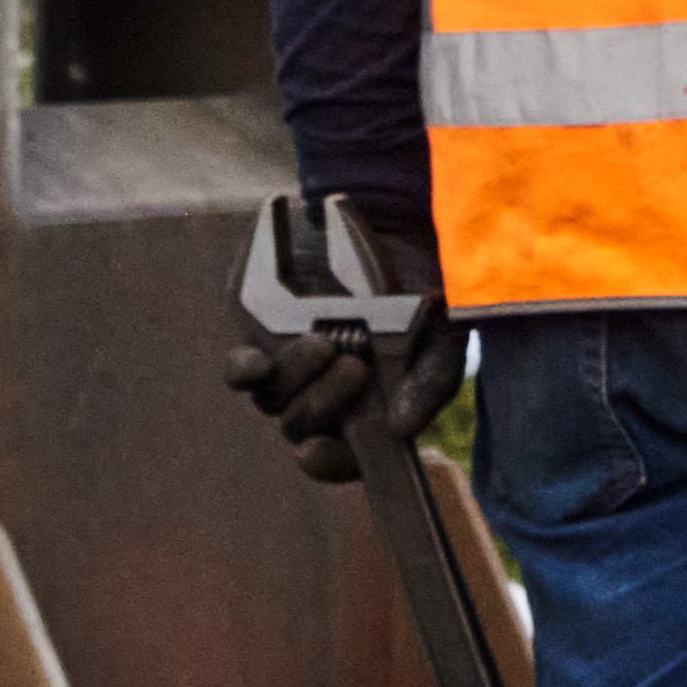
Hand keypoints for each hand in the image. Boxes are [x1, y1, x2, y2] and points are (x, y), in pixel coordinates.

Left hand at [223, 216, 465, 487]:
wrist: (394, 223)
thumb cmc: (426, 284)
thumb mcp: (445, 332)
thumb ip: (431, 381)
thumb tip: (401, 429)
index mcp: (367, 406)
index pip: (343, 456)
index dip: (329, 464)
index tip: (320, 453)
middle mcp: (323, 393)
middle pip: (301, 426)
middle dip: (323, 404)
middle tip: (354, 368)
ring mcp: (289, 367)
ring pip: (271, 400)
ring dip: (295, 381)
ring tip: (323, 343)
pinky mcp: (260, 335)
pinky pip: (241, 371)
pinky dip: (246, 372)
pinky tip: (259, 364)